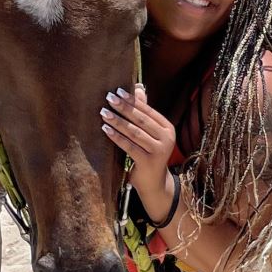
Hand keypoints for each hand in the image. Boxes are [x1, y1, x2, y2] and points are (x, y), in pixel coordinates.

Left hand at [101, 85, 175, 202]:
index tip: (117, 91)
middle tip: (108, 98)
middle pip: (141, 120)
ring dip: (117, 121)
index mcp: (168, 128)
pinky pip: (129, 146)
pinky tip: (105, 129)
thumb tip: (138, 87)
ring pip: (134, 132)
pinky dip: (116, 137)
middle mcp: (167, 138)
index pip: (147, 111)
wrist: (155, 183)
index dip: (132, 100)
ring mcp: (159, 151)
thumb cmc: (149, 154)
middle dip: (123, 108)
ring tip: (103, 112)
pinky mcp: (149, 162)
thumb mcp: (150, 133)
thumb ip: (144, 113)